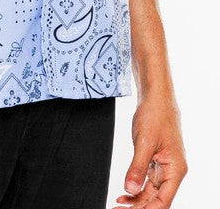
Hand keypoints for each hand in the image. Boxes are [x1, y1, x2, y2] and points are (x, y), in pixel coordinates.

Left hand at [111, 92, 187, 207]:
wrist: (155, 96)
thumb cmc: (155, 114)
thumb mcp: (144, 142)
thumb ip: (137, 167)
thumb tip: (130, 189)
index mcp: (175, 169)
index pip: (163, 200)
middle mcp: (172, 170)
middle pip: (157, 198)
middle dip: (138, 207)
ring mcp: (164, 165)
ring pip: (151, 191)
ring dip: (136, 199)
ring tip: (119, 206)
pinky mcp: (155, 159)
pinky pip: (147, 180)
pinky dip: (136, 187)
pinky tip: (124, 194)